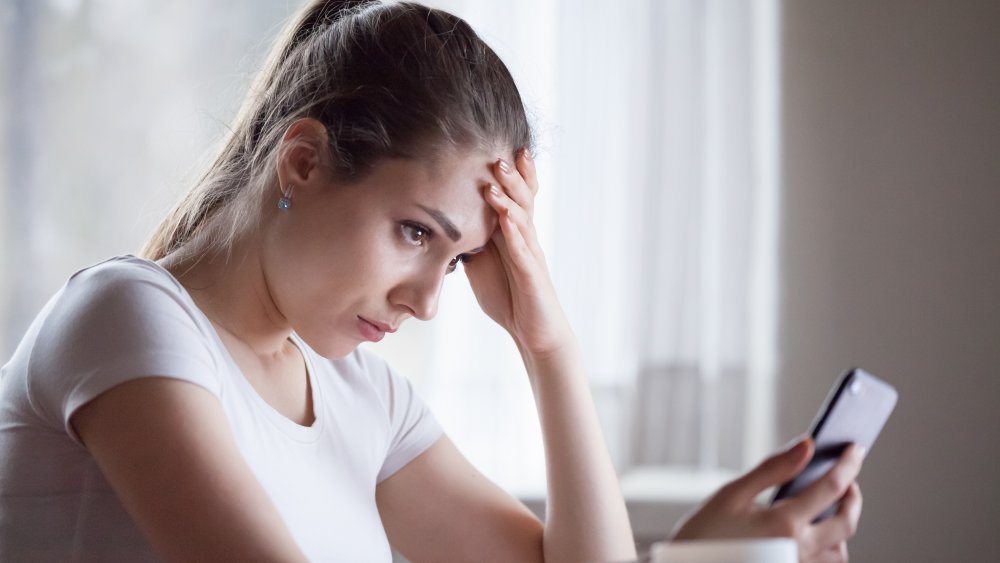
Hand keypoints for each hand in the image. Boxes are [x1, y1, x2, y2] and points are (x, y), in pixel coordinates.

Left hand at [463, 150, 572, 355]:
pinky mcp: (532, 274)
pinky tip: (506, 219)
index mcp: (512, 233)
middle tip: (499, 152)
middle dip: (511, 174)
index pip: (512, 196)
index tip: (494, 146)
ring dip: (510, 197)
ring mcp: (530, 254)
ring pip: (523, 218)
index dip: (508, 173)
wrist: (533, 331)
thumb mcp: (480, 263)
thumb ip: (468, 241)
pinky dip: (514, 233)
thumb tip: (442, 223)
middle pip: (522, 198)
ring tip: (498, 177)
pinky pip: (524, 250)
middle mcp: (525, 238)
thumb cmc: (509, 296)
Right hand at [671, 439, 864, 562]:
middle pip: (846, 523)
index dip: (847, 465)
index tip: (854, 448)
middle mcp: (798, 550)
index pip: (830, 488)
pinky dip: (827, 550)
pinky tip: (814, 535)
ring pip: (839, 552)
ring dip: (842, 527)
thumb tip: (806, 446)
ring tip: (832, 508)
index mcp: (784, 524)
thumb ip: (773, 469)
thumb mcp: (732, 494)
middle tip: (849, 479)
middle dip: (854, 498)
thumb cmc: (703, 533)